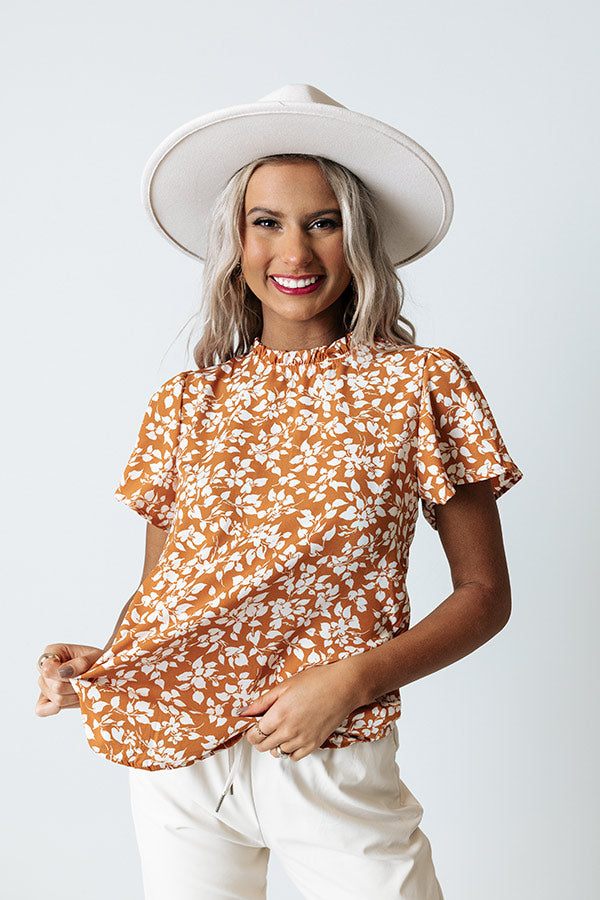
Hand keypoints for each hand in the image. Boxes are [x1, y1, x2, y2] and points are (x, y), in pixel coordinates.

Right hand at [35, 643, 103, 716]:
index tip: (82, 672)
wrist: (102, 672)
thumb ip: (81, 662)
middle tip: (88, 680)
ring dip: (75, 696)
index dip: (65, 674)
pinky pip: (41, 710)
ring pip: (56, 699)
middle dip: (75, 686)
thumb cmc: (98, 662)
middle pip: (55, 686)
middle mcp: (44, 668)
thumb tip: (63, 671)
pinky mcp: (45, 699)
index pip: (48, 668)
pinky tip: (69, 701)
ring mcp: (44, 684)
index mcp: (52, 651)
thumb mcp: (95, 657)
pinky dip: (54, 709)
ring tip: (85, 688)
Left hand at [234, 658, 362, 760]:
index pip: (254, 735)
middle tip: (265, 727)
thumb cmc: (316, 681)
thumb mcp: (284, 686)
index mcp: (278, 715)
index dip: (250, 731)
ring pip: (278, 753)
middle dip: (260, 738)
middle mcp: (289, 731)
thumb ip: (261, 702)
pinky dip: (290, 750)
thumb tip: (243, 712)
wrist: (343, 687)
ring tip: (281, 729)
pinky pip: (294, 757)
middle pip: (263, 747)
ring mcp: (302, 740)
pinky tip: (292, 737)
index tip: (253, 726)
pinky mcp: (314, 744)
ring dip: (275, 744)